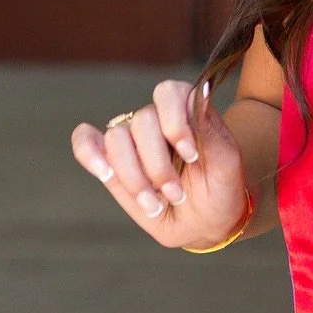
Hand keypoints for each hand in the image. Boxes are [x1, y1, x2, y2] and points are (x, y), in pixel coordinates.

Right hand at [70, 81, 249, 249]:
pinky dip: (88, 152)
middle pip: (141, 121)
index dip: (175, 122)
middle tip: (178, 194)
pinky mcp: (110, 162)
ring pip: (116, 138)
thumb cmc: (220, 188)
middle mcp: (157, 120)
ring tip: (155, 203)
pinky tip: (104, 172)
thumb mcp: (227, 164)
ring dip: (134, 177)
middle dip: (158, 165)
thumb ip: (211, 130)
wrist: (205, 222)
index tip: (191, 155)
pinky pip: (86, 142)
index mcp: (187, 111)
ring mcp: (132, 140)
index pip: (169, 92)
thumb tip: (203, 90)